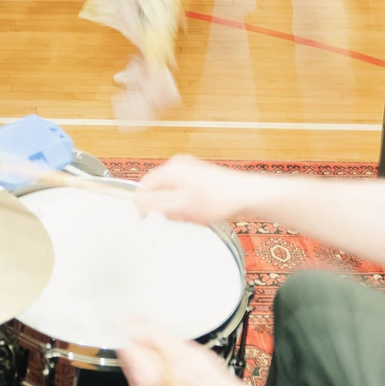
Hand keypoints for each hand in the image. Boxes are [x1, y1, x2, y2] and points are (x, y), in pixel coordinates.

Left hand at [119, 325, 237, 385]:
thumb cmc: (209, 383)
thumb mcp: (180, 350)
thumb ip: (153, 335)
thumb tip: (134, 323)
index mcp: (144, 378)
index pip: (125, 344)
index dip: (128, 325)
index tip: (132, 314)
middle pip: (130, 353)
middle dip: (138, 336)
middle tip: (148, 322)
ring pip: (139, 361)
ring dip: (147, 347)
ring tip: (165, 341)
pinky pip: (148, 372)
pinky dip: (154, 360)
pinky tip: (169, 356)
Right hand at [135, 153, 264, 225]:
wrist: (247, 195)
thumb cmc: (220, 199)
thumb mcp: (183, 206)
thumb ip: (157, 204)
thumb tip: (138, 205)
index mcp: (171, 169)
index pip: (143, 187)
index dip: (145, 206)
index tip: (153, 220)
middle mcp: (177, 165)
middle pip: (156, 189)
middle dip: (163, 207)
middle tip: (177, 218)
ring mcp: (188, 170)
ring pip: (168, 193)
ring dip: (175, 207)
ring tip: (191, 215)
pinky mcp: (197, 177)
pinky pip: (180, 193)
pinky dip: (184, 205)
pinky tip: (197, 212)